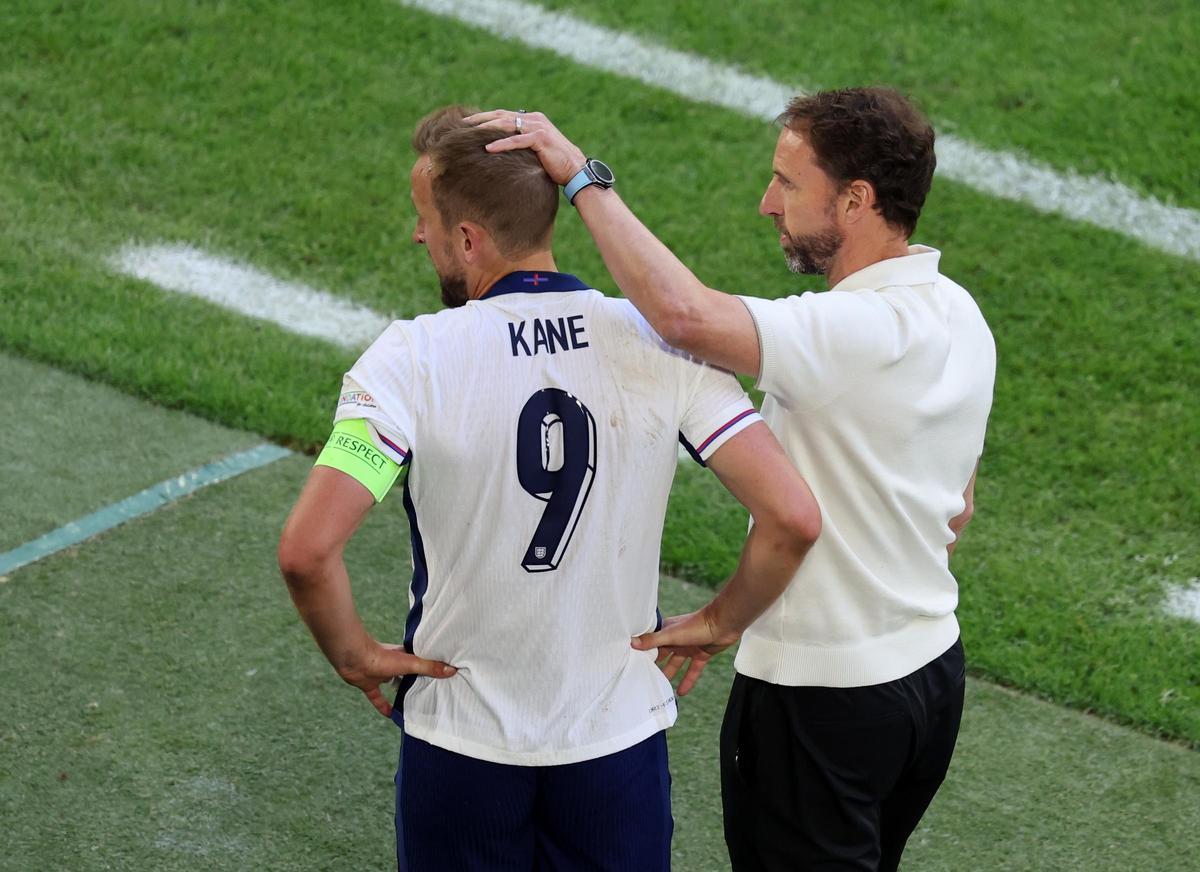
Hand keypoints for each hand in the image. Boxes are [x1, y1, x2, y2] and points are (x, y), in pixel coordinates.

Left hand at [335, 641, 455, 717]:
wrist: (353, 658)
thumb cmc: (382, 656)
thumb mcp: (410, 663)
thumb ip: (429, 667)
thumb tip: (452, 670)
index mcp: (406, 656)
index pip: (423, 661)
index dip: (433, 667)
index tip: (444, 675)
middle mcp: (395, 665)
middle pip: (410, 674)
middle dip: (419, 680)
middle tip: (432, 691)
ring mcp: (382, 675)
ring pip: (394, 684)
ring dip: (402, 691)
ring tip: (415, 702)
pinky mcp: (370, 685)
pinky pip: (378, 698)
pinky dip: (384, 706)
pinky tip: (391, 715)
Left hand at [465, 109, 586, 185]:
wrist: (576, 171)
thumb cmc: (555, 165)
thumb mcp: (535, 151)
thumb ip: (522, 145)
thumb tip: (504, 150)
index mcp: (533, 120)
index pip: (504, 115)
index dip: (486, 118)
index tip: (469, 123)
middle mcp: (535, 119)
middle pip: (502, 116)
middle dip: (481, 119)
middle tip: (463, 124)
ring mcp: (538, 127)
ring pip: (507, 124)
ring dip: (487, 128)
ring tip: (470, 133)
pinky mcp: (541, 139)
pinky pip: (516, 140)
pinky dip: (501, 144)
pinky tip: (487, 149)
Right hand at [631, 610, 740, 695]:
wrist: (723, 624)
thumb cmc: (696, 625)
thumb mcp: (671, 635)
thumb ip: (652, 640)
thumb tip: (631, 642)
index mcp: (666, 631)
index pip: (650, 643)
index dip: (641, 653)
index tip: (631, 664)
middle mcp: (675, 639)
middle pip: (661, 655)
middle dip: (653, 666)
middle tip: (642, 679)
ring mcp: (688, 647)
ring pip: (676, 664)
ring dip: (669, 675)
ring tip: (659, 689)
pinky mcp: (701, 654)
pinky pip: (692, 670)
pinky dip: (687, 681)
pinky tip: (681, 693)